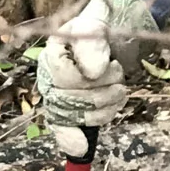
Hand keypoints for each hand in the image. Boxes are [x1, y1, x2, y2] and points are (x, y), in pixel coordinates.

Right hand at [36, 0, 156, 157]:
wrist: (111, 35)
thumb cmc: (101, 29)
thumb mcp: (98, 28)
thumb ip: (93, 45)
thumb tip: (92, 72)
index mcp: (52, 54)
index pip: (63, 76)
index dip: (87, 78)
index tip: (109, 66)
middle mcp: (49, 77)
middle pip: (68, 99)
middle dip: (100, 93)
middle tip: (120, 78)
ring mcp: (58, 96)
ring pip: (73, 116)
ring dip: (103, 108)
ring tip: (120, 91)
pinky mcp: (70, 112)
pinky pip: (67, 130)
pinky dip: (77, 137)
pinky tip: (86, 141)